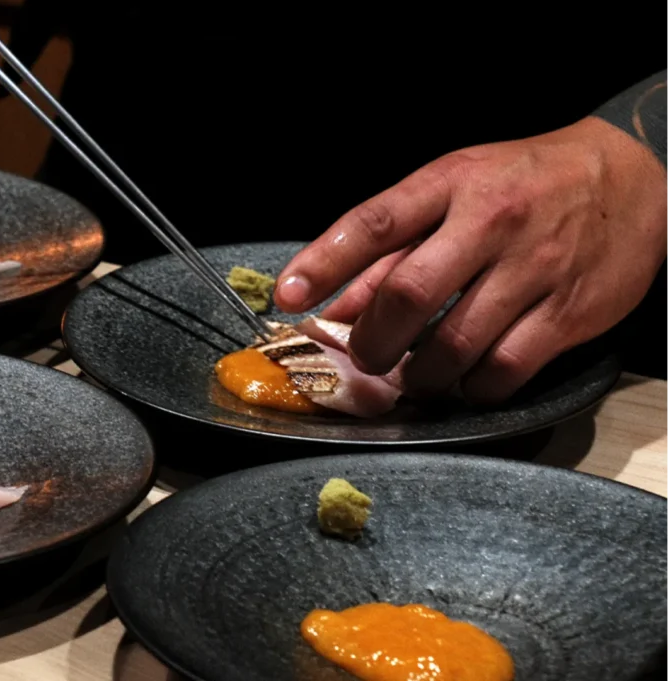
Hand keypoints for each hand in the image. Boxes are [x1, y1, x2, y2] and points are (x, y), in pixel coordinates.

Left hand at [274, 117, 667, 402]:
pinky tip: (464, 381)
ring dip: (417, 374)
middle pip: (408, 294)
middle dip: (370, 341)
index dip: (323, 262)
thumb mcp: (453, 192)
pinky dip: (472, 388)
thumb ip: (390, 250)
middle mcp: (491, 222)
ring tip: (412, 374)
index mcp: (452, 183)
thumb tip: (330, 307)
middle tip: (363, 356)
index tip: (286, 296)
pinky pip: (504, 370)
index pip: (375, 222)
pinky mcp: (569, 313)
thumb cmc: (524, 184)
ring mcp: (534, 268)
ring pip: (454, 344)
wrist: (635, 176)